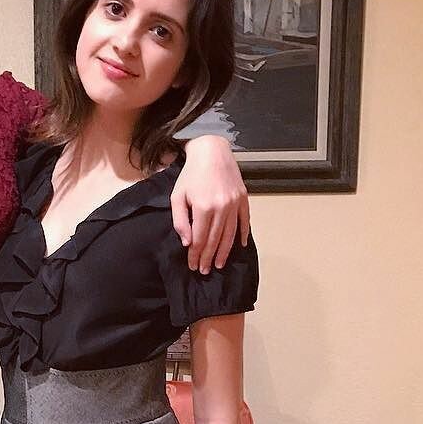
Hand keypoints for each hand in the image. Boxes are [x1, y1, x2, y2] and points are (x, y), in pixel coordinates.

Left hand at [172, 136, 249, 273]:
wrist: (211, 152)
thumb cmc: (190, 175)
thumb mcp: (177, 196)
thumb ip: (180, 221)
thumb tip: (187, 242)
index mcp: (203, 207)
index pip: (199, 238)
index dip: (195, 254)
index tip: (193, 266)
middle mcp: (221, 207)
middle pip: (214, 240)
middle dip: (208, 257)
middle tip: (204, 271)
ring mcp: (234, 203)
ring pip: (230, 234)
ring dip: (224, 252)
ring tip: (219, 264)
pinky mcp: (243, 198)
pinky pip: (244, 221)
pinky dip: (242, 235)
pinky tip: (239, 246)